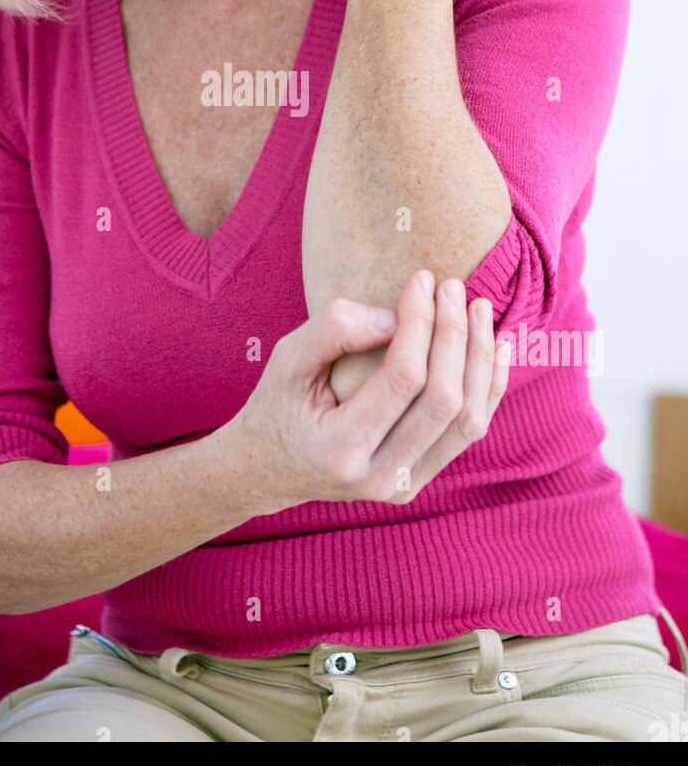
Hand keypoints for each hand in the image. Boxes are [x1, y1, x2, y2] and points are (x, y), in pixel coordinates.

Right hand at [224, 270, 510, 514]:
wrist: (268, 468)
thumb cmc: (277, 404)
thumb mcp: (285, 360)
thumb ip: (332, 332)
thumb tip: (393, 317)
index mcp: (340, 449)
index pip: (403, 378)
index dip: (421, 323)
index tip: (421, 279)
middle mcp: (378, 477)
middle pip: (443, 401)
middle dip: (455, 335)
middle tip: (454, 287)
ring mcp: (403, 486)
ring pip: (466, 421)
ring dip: (480, 360)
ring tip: (480, 309)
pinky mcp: (418, 481)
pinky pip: (467, 433)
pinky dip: (489, 388)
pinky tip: (497, 347)